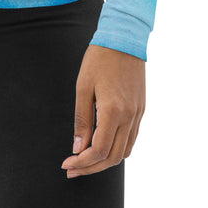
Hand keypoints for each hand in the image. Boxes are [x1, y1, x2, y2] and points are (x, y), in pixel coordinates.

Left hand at [60, 44, 144, 177]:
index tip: (66, 163)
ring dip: (104, 161)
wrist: (124, 38)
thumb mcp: (83, 86)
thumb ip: (82, 120)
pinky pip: (132, 139)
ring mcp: (138, 114)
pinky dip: (117, 149)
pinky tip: (103, 147)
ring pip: (124, 152)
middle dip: (91, 168)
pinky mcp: (141, 109)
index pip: (98, 150)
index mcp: (113, 111)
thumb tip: (78, 149)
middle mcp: (129, 116)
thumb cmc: (99, 59)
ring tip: (85, 162)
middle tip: (72, 169)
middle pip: (112, 157)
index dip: (82, 162)